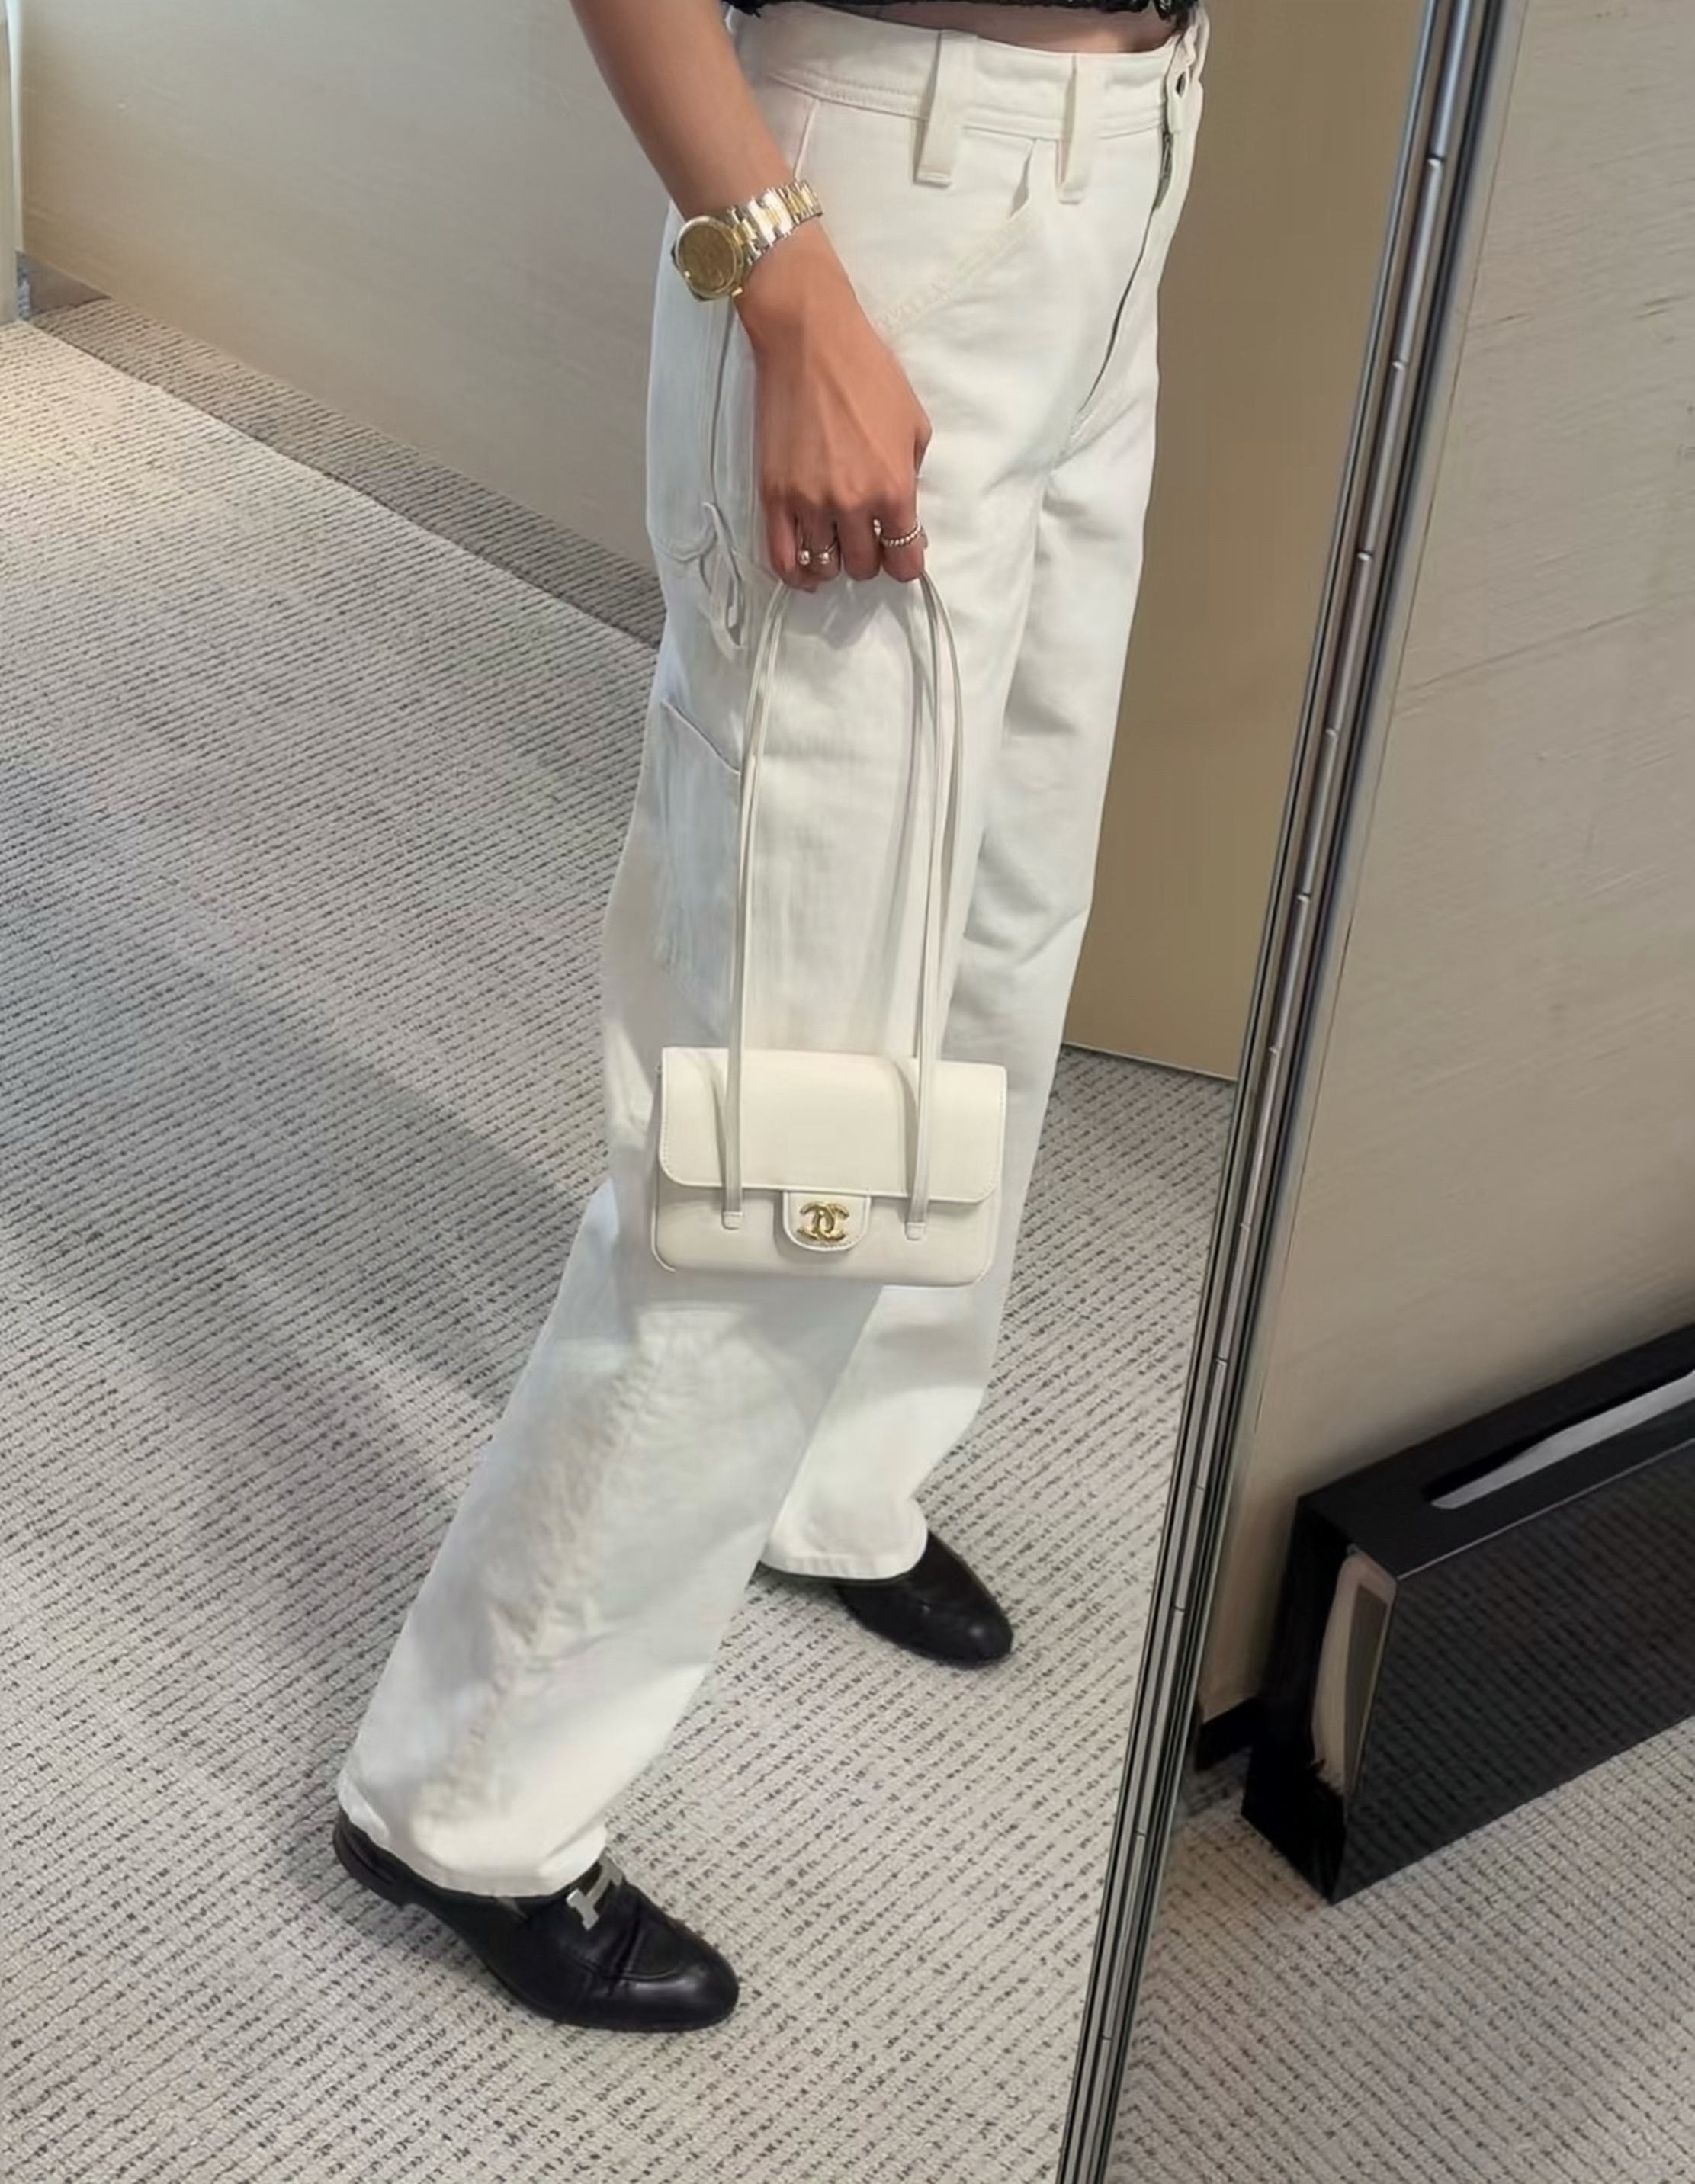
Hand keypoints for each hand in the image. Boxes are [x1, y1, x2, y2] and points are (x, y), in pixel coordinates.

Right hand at [736, 224, 930, 590]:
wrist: (809, 340)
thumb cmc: (867, 372)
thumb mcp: (914, 422)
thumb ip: (911, 474)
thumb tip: (904, 511)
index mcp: (894, 488)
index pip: (905, 563)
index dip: (906, 562)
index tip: (901, 551)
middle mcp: (853, 505)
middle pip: (863, 567)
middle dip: (870, 556)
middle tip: (867, 535)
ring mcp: (809, 504)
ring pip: (824, 565)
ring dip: (834, 559)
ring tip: (835, 541)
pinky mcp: (774, 497)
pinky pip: (783, 558)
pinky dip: (797, 573)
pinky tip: (807, 570)